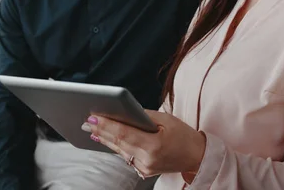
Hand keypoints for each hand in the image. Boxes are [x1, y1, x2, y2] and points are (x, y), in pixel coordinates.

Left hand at [81, 110, 205, 178]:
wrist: (196, 156)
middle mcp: (147, 160)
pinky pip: (126, 156)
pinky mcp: (143, 171)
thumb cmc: (184, 135)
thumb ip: (144, 116)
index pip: (124, 134)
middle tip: (86, 121)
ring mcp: (144, 168)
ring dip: (105, 139)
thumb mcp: (166, 119)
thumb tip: (124, 111)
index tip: (93, 117)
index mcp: (154, 145)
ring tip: (92, 129)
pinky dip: (116, 146)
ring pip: (120, 150)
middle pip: (118, 143)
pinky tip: (106, 139)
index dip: (107, 125)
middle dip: (101, 130)